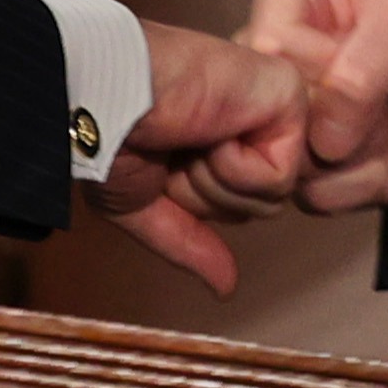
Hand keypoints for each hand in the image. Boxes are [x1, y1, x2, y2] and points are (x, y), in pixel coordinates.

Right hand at [90, 20, 308, 292]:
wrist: (98, 97)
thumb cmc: (103, 138)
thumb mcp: (142, 205)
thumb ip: (189, 241)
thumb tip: (226, 289)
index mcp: (224, 137)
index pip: (236, 204)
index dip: (191, 201)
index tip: (159, 161)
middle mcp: (256, 121)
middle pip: (257, 207)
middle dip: (204, 196)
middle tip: (173, 152)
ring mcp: (276, 109)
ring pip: (270, 197)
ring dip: (214, 182)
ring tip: (189, 137)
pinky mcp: (290, 101)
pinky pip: (277, 178)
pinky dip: (232, 168)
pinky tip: (210, 131)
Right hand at [237, 0, 387, 214]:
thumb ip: (358, 70)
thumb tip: (320, 143)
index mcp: (285, 2)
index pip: (263, 46)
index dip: (311, 65)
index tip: (351, 55)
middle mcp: (266, 66)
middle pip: (259, 112)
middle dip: (323, 118)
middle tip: (371, 100)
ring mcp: (275, 126)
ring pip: (277, 162)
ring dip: (344, 157)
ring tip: (377, 127)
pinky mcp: (295, 177)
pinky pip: (306, 197)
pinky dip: (354, 184)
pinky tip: (373, 158)